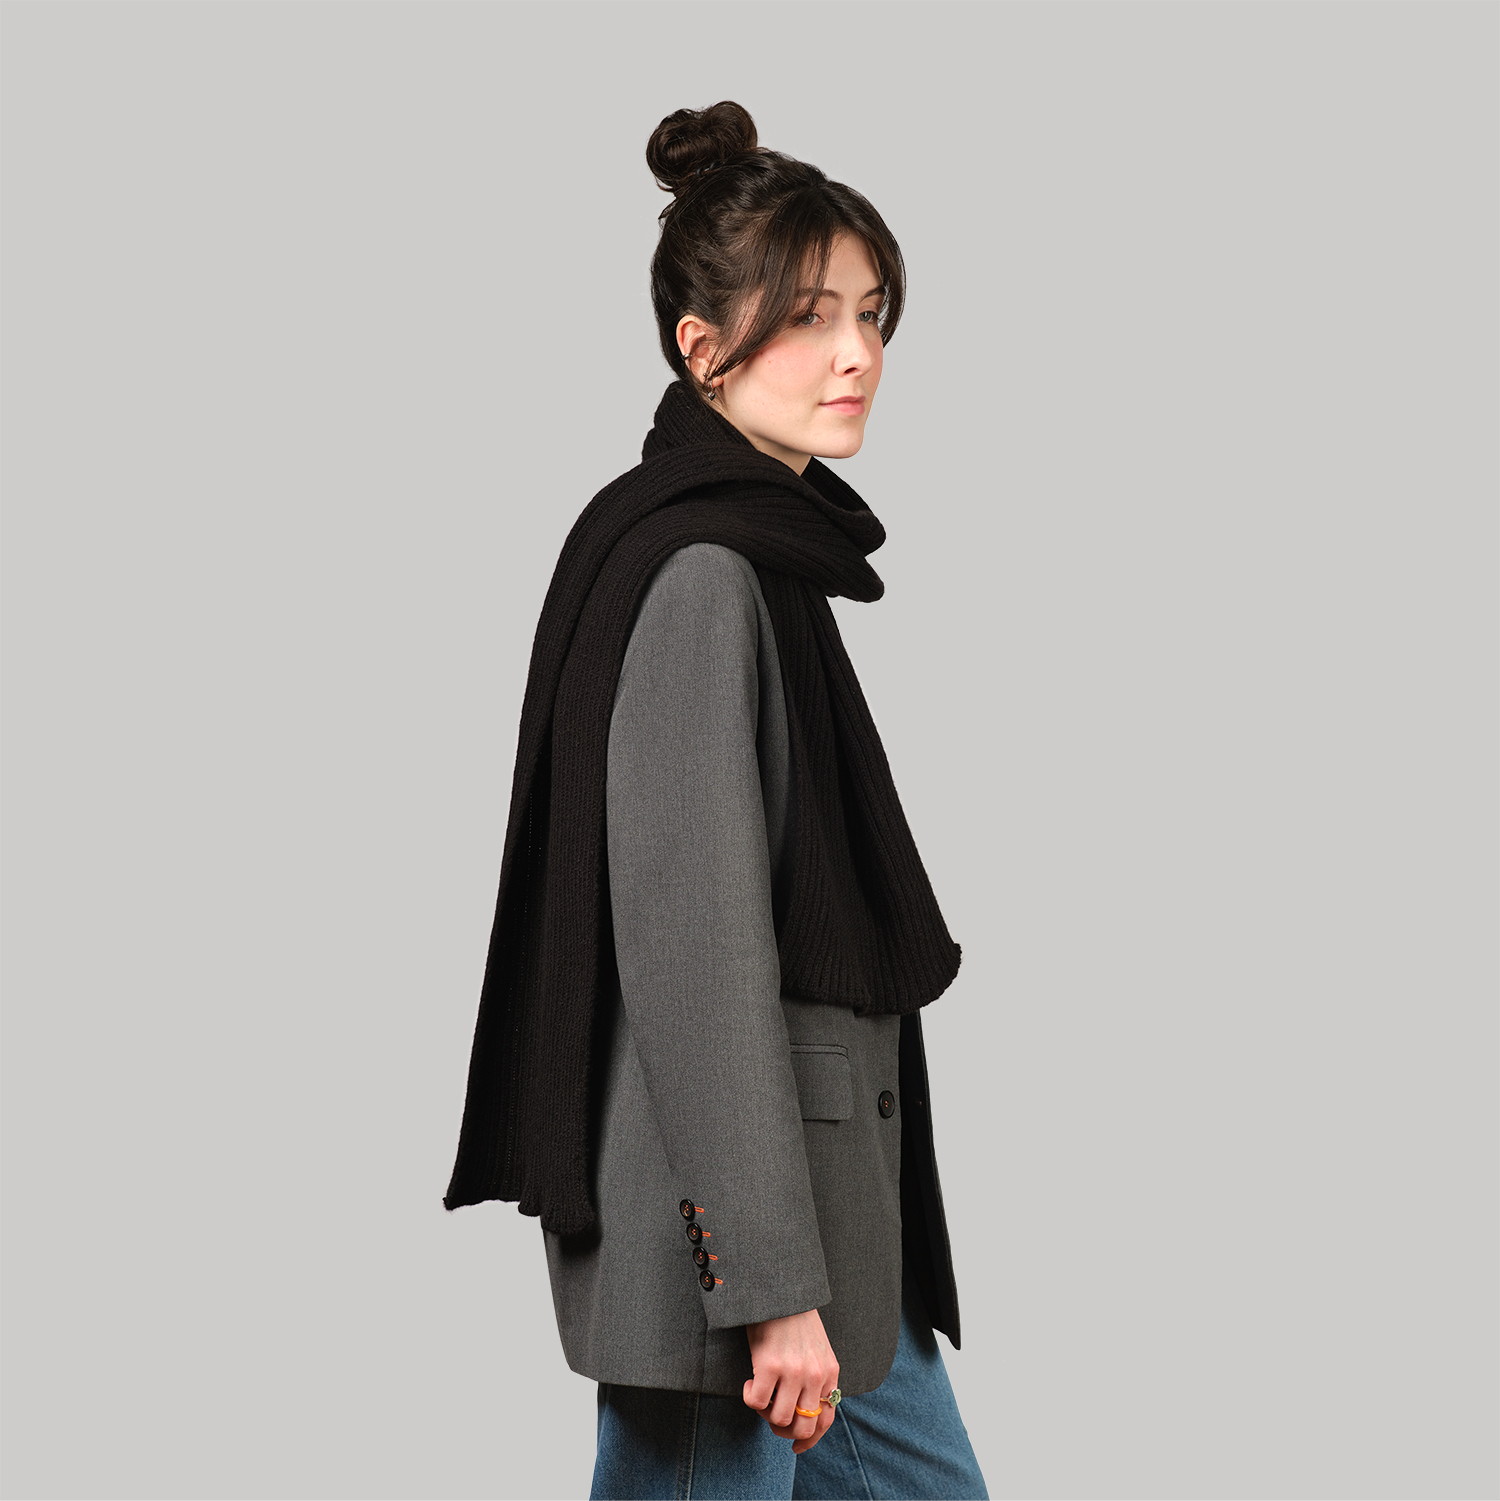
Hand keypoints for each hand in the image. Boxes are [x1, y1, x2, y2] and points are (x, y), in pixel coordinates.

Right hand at [742, 1308, 839, 1453]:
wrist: (779, 1290)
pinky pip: (755, 1403)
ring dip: (765, 1413)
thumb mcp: (816, 1350)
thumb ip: (816, 1378)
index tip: (796, 1446)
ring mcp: (793, 1372)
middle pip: (804, 1428)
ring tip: (760, 1393)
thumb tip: (805, 1412)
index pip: (825, 1421)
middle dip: (785, 1430)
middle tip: (771, 1416)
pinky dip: (748, 1397)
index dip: (809, 1440)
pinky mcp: (769, 1366)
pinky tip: (748, 1382)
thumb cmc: (794, 1319)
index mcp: (830, 1372)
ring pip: (779, 1419)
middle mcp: (815, 1376)